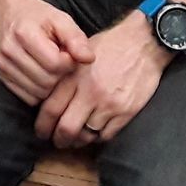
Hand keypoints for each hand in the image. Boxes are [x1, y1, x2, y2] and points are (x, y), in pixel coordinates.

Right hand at [0, 0, 92, 104]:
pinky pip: (28, 98)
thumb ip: (76, 39)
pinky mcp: (2, 76)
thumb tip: (89, 59)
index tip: (69, 54)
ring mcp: (3, 65)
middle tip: (62, 62)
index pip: (55, 64)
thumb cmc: (40, 18)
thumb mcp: (61, 20)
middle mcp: (9, 51)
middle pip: (46, 81)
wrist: (12, 13)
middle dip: (60, 75)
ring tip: (53, 68)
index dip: (69, 62)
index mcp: (24, 33)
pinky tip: (42, 75)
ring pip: (38, 92)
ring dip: (51, 85)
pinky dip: (40, 92)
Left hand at [35, 13, 169, 147]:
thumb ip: (65, 75)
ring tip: (76, 140)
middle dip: (59, 139)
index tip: (42, 131)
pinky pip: (107, 136)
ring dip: (79, 141)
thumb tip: (48, 97)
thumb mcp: (81, 53)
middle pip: (67, 128)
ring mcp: (109, 104)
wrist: (144, 43)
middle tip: (57, 142)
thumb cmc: (111, 46)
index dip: (42, 125)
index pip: (51, 109)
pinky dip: (98, 138)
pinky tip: (95, 133)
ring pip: (87, 135)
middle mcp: (90, 92)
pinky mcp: (127, 112)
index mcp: (74, 76)